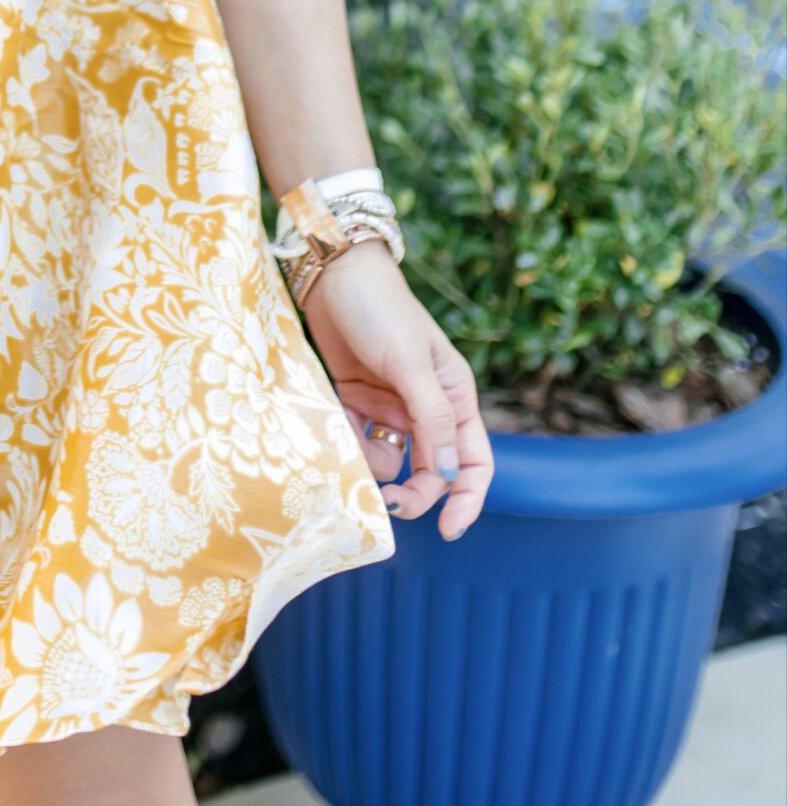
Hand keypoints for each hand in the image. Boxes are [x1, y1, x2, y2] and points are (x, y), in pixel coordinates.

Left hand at [296, 238, 492, 539]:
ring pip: (390, 462)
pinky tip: (338, 422)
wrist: (332, 274)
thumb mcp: (411, 364)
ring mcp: (390, 407)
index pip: (473, 463)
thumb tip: (448, 475)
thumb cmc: (381, 311)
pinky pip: (357, 441)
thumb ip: (432, 418)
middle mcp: (426, 408)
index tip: (447, 530)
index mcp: (453, 398)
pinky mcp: (356, 401)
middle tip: (387, 503)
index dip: (466, 500)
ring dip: (373, 464)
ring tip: (354, 438)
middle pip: (430, 472)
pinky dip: (348, 442)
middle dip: (412, 493)